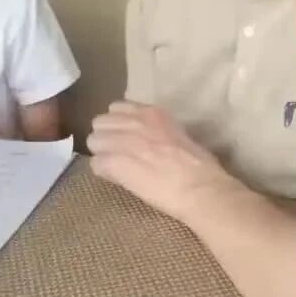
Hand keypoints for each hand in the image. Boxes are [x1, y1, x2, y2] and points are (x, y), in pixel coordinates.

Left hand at [87, 102, 227, 223]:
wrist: (201, 188)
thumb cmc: (200, 166)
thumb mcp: (178, 134)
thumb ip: (157, 130)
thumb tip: (147, 140)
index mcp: (152, 112)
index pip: (117, 108)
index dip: (118, 125)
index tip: (124, 137)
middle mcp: (134, 121)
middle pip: (100, 122)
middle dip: (106, 138)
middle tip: (117, 154)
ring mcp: (123, 141)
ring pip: (94, 142)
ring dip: (102, 154)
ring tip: (115, 168)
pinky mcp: (116, 163)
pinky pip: (96, 164)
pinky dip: (103, 172)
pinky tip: (116, 179)